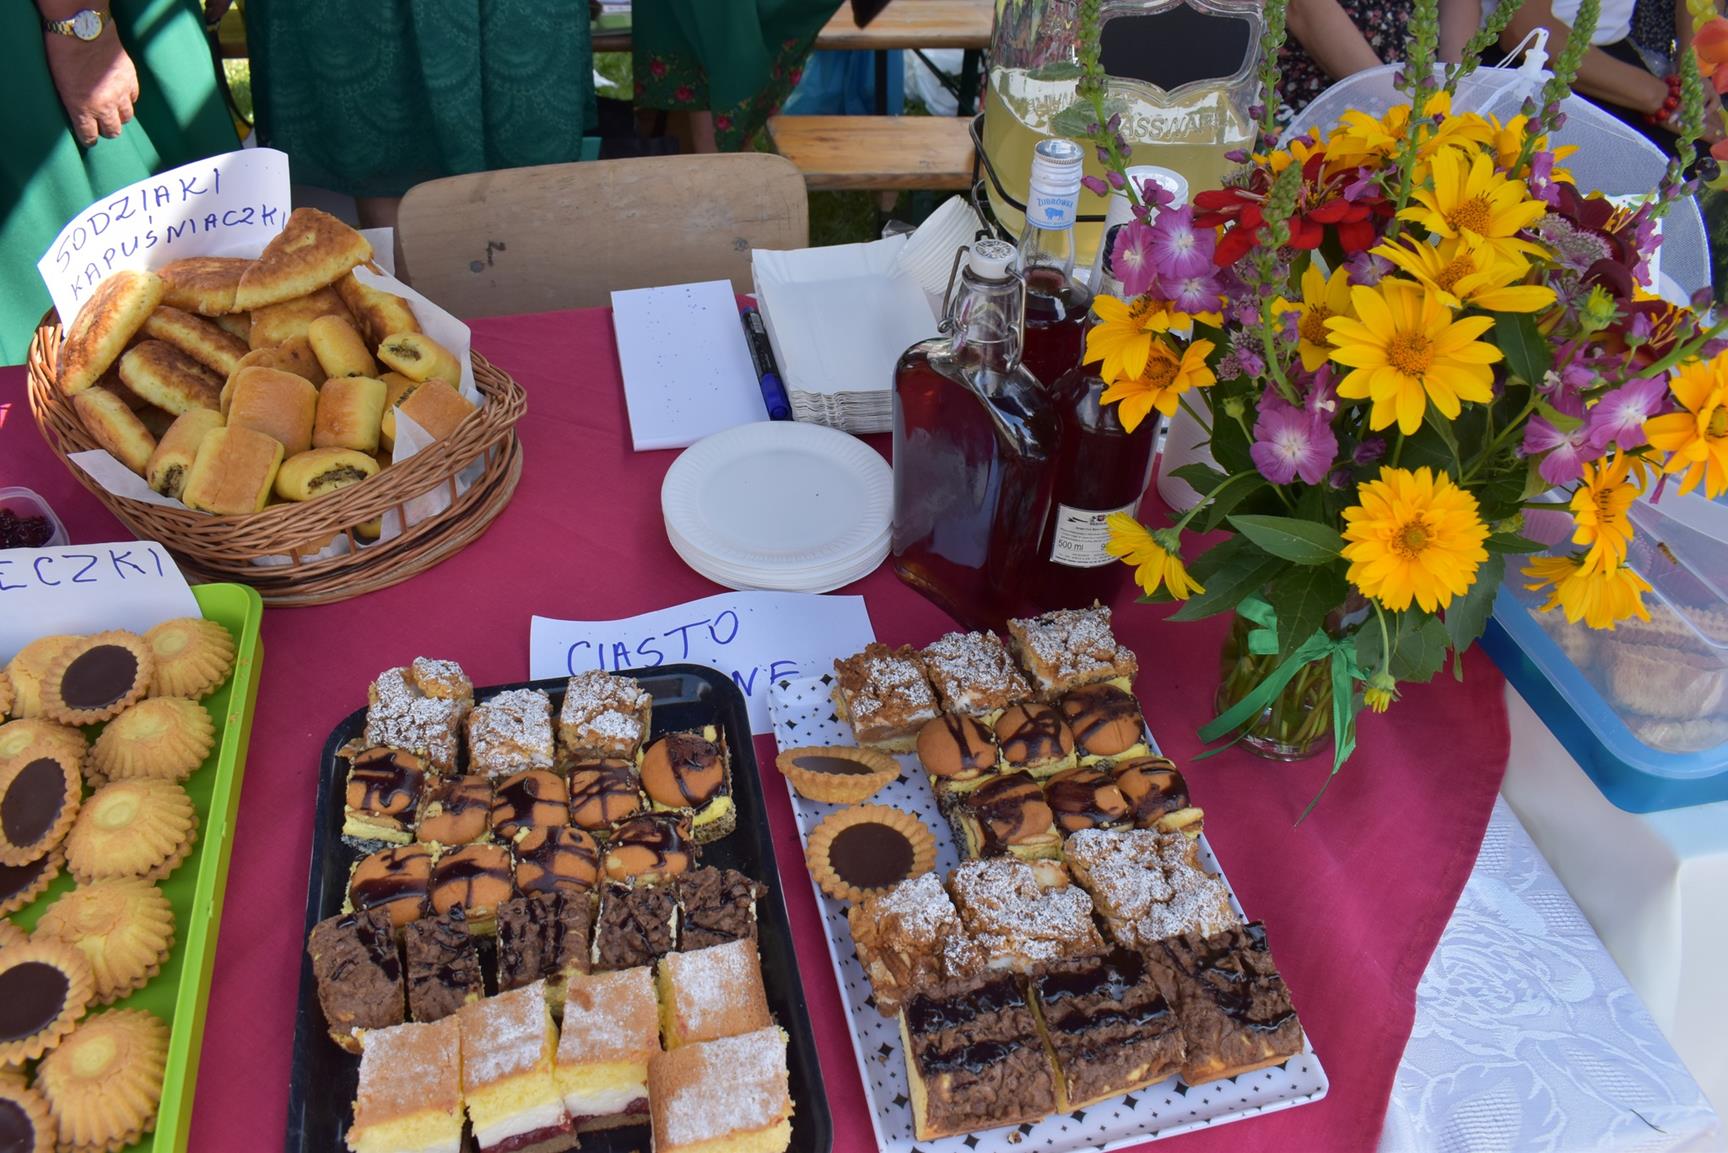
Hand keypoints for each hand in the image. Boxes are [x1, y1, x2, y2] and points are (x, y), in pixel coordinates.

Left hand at [43, 26, 138, 145]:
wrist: (84, 31)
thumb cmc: (64, 54)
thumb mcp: (60, 84)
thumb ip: (73, 103)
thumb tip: (82, 115)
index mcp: (82, 108)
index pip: (90, 136)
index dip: (89, 139)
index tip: (89, 138)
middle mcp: (104, 106)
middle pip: (113, 130)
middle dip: (107, 129)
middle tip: (102, 124)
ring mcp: (120, 94)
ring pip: (126, 117)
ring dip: (119, 116)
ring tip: (113, 109)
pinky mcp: (131, 81)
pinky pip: (133, 99)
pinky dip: (128, 100)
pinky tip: (121, 95)